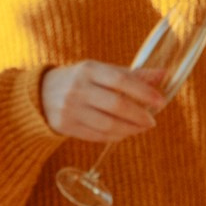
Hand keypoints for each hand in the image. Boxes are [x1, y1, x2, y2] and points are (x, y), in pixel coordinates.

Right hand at [41, 58, 167, 144]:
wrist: (42, 94)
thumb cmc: (81, 80)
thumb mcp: (102, 71)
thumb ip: (132, 75)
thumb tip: (164, 75)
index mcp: (89, 69)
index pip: (121, 80)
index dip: (143, 92)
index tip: (160, 101)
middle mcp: (78, 88)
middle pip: (116, 105)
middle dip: (138, 115)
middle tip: (152, 121)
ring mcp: (70, 109)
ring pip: (107, 125)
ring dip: (129, 129)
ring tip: (141, 128)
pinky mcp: (65, 126)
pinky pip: (96, 136)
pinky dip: (114, 136)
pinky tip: (124, 133)